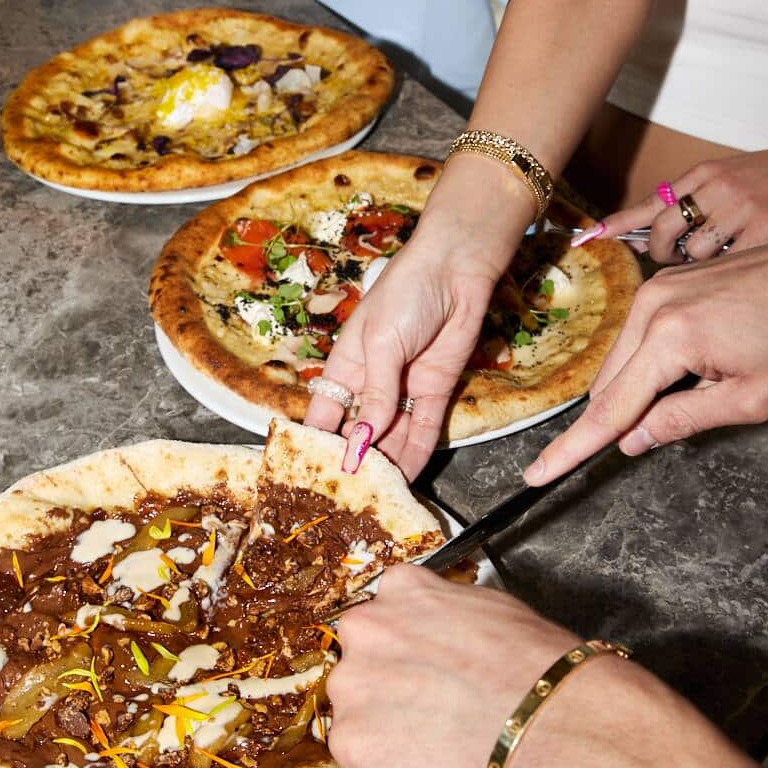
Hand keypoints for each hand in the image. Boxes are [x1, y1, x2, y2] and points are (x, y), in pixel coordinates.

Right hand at [304, 155, 534, 478]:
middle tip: (348, 495)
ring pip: (392, 436)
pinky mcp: (435, 392)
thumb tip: (363, 438)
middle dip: (354, 461)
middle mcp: (372, 384)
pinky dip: (416, 454)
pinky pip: (423, 431)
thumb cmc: (406, 294)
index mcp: (346, 367)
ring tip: (377, 496)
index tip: (310, 473)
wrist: (457, 272)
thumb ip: (375, 392)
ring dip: (386, 464)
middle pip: (359, 431)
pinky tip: (408, 479)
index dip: (319, 442)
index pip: (325, 413)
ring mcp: (404, 390)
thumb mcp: (381, 343)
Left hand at [327, 567, 588, 767]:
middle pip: (361, 663)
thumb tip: (443, 633)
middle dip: (389, 689)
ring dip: (386, 732)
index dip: (406, 649)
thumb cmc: (536, 671)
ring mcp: (353, 685)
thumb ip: (445, 615)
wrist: (547, 727)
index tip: (424, 669)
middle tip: (433, 714)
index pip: (384, 615)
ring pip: (356, 713)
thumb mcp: (491, 610)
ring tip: (438, 747)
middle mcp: (366, 628)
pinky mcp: (352, 742)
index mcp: (402, 590)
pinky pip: (361, 763)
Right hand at [525, 244, 767, 483]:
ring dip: (641, 385)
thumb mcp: (751, 395)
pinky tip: (697, 357)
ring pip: (621, 359)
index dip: (572, 448)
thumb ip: (683, 420)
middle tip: (667, 424)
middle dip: (622, 414)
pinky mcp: (664, 280)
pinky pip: (637, 334)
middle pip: (608, 384)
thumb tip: (632, 441)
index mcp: (670, 338)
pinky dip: (651, 359)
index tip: (537, 474)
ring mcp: (654, 288)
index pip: (608, 410)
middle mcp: (649, 307)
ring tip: (704, 380)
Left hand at [592, 151, 767, 262]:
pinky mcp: (762, 230)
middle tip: (673, 257)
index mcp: (704, 175)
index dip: (619, 222)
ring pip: (693, 252)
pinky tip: (739, 254)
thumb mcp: (722, 181)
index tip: (590, 235)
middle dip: (661, 252)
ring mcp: (741, 209)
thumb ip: (679, 206)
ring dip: (699, 262)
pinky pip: (726, 262)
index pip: (651, 203)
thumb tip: (628, 237)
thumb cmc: (766, 183)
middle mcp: (718, 188)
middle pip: (663, 231)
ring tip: (718, 252)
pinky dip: (727, 266)